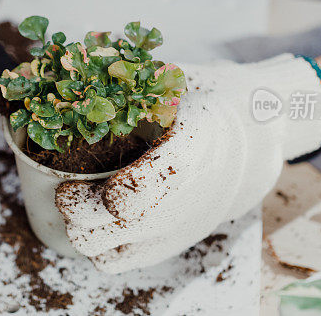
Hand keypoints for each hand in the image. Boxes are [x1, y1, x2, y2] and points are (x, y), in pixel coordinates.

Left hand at [55, 54, 320, 272]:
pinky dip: (97, 245)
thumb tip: (79, 57)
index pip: (131, 194)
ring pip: (104, 252)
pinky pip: (117, 262)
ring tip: (79, 202)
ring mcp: (173, 229)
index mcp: (185, 152)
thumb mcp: (180, 80)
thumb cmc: (205, 104)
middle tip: (67, 186)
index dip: (99, 192)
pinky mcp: (169, 245)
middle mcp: (180, 201)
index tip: (76, 174)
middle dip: (76, 208)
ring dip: (82, 230)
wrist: (253, 141)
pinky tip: (94, 219)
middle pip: (106, 229)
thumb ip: (134, 76)